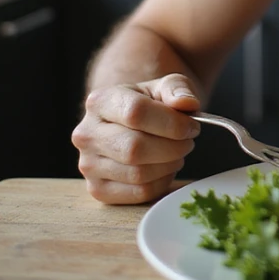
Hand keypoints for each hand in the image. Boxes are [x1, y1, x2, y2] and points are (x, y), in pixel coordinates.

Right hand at [71, 73, 201, 203]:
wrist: (131, 124)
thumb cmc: (151, 104)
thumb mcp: (165, 86)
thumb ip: (178, 89)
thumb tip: (187, 103)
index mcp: (100, 101)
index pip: (135, 113)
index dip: (171, 123)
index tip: (192, 126)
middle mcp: (86, 134)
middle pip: (135, 148)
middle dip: (172, 147)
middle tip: (187, 142)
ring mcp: (88, 165)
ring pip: (138, 174)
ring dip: (169, 165)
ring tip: (177, 153)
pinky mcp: (98, 189)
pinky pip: (139, 193)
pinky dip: (161, 182)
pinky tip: (165, 168)